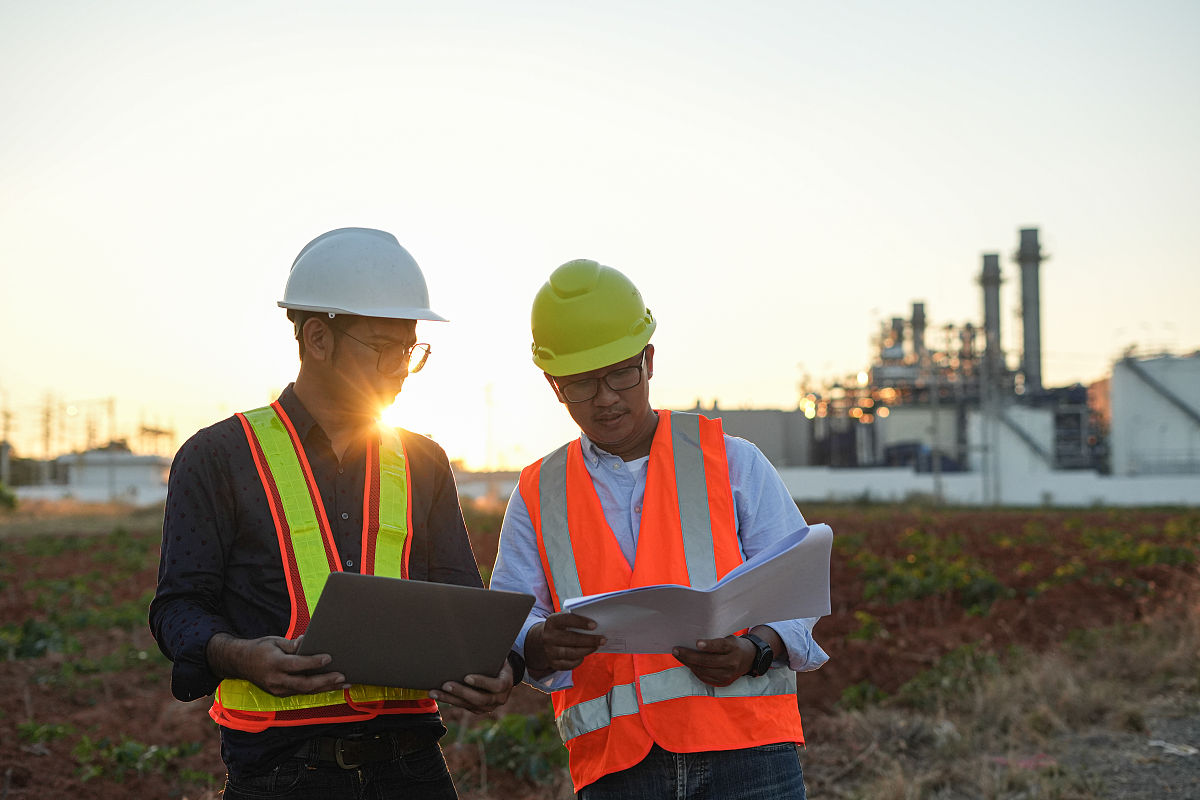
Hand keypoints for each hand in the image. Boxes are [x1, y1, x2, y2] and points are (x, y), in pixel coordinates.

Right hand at [207, 633, 347, 696]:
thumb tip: (306, 641)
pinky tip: (331, 686)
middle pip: (304, 684)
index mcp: (274, 663)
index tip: (328, 658)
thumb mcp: (274, 641)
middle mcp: (276, 680)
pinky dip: (317, 689)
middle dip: (325, 681)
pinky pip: (301, 692)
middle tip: (342, 677)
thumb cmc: (260, 649)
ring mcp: (278, 690)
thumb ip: (292, 644)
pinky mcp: (280, 694)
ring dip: (326, 688)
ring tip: (344, 684)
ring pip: (305, 691)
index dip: (313, 662)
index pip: (297, 664)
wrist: (240, 663)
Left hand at [429, 659, 514, 713]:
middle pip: (479, 699)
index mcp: (506, 683)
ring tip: (434, 692)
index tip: (466, 677)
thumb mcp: (499, 656)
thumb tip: (474, 636)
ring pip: (468, 705)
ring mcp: (489, 706)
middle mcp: (499, 698)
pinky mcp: (478, 709)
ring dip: (449, 699)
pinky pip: (463, 706)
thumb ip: (490, 652)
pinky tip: (438, 694)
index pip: (495, 685)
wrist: (504, 677)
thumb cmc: (498, 661)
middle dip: (461, 692)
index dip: (481, 682)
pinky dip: (450, 700)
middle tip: (446, 685)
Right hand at [526, 613, 604, 675]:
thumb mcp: (564, 619)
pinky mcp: (553, 663)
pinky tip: (585, 654)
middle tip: (603, 639)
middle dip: (589, 640)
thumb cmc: (561, 627)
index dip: (581, 622)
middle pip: (571, 639)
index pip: (567, 620)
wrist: (543, 641)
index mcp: (552, 621)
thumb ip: (576, 618)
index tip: (594, 625)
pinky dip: (579, 660)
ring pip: (571, 653)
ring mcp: (549, 651)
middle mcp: (548, 636)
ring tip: (596, 646)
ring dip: (587, 650)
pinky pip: (569, 664)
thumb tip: (597, 623)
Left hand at [672, 635, 753, 686]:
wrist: (749, 659)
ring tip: (678, 655)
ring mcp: (727, 675)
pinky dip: (694, 670)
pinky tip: (688, 663)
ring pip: (703, 670)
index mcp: (733, 648)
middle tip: (676, 649)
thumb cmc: (733, 645)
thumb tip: (692, 641)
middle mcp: (731, 663)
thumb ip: (715, 640)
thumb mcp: (728, 638)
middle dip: (689, 655)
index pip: (720, 646)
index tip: (697, 643)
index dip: (708, 645)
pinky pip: (704, 677)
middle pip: (707, 661)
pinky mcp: (723, 683)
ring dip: (688, 663)